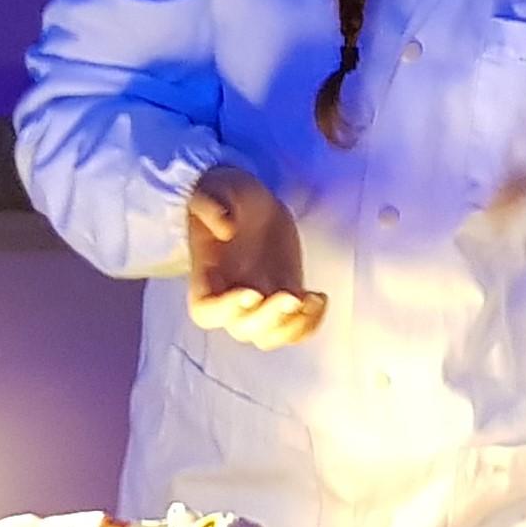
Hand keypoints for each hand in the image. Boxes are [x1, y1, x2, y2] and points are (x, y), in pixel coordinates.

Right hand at [186, 165, 326, 348]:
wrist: (253, 202)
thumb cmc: (225, 194)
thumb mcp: (215, 189)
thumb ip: (212, 206)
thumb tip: (226, 227)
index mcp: (206, 278)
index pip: (206, 312)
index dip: (227, 311)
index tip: (251, 293)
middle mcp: (230, 298)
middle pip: (244, 329)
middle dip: (269, 318)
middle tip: (291, 296)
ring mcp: (259, 302)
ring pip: (270, 336)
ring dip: (292, 327)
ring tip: (310, 300)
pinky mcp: (285, 296)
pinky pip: (295, 327)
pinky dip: (310, 323)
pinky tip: (319, 297)